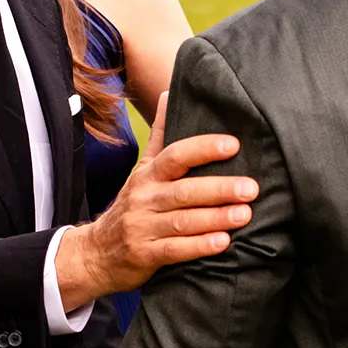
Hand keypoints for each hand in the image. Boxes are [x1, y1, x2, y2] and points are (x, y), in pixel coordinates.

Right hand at [57, 91, 256, 308]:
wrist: (96, 253)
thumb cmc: (132, 206)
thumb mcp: (141, 170)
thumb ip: (159, 136)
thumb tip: (169, 92)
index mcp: (147, 175)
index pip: (175, 156)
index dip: (203, 149)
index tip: (233, 145)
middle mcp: (143, 198)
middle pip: (183, 190)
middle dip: (219, 188)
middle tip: (251, 188)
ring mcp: (142, 228)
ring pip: (182, 221)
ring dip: (215, 218)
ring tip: (244, 214)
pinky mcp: (144, 255)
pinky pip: (174, 250)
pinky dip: (199, 246)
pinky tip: (223, 243)